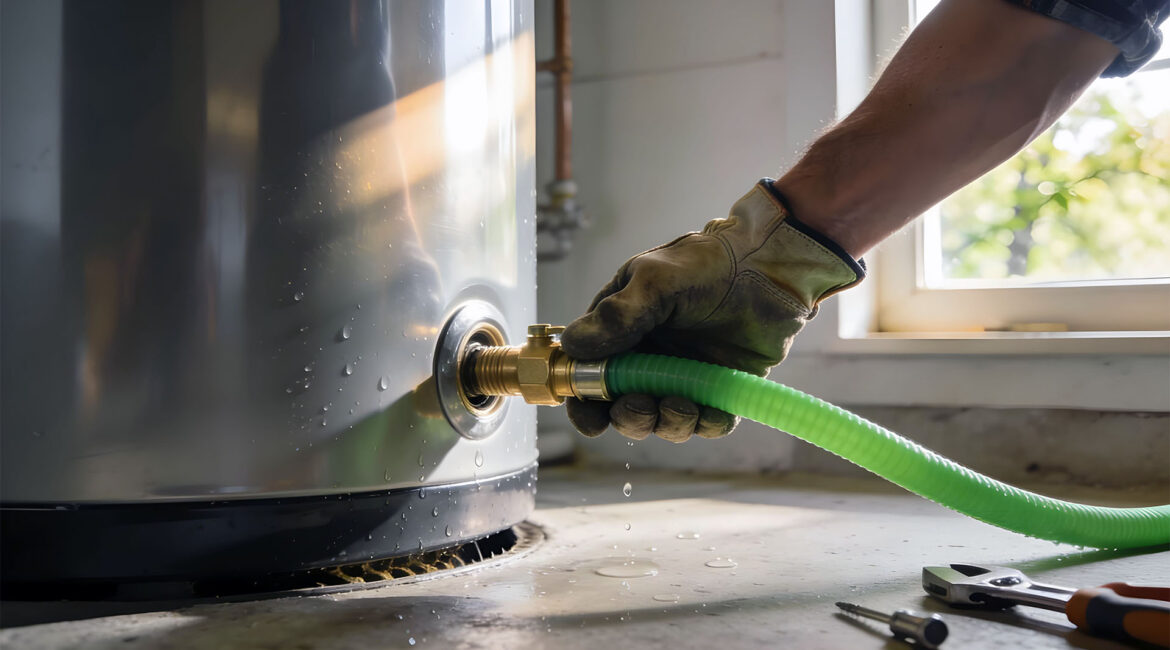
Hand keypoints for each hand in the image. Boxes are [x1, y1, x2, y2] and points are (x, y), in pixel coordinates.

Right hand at [559, 180, 863, 442]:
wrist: (768, 265)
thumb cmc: (706, 262)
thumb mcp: (654, 279)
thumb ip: (616, 314)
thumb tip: (572, 346)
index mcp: (620, 331)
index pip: (591, 376)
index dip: (585, 404)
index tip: (591, 419)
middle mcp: (648, 358)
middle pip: (623, 408)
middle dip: (628, 417)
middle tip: (640, 407)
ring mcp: (683, 375)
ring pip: (664, 420)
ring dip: (666, 424)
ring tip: (679, 406)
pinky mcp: (720, 388)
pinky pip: (709, 421)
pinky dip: (707, 424)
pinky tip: (711, 412)